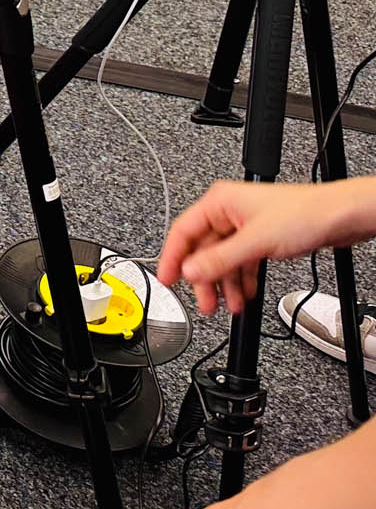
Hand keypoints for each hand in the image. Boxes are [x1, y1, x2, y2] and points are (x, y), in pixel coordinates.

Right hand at [158, 178, 374, 314]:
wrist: (341, 217)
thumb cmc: (305, 215)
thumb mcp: (256, 242)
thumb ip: (220, 259)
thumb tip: (190, 272)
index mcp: (219, 202)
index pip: (184, 232)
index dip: (173, 258)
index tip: (168, 280)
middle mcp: (228, 212)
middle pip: (204, 250)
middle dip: (205, 279)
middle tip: (206, 303)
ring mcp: (245, 226)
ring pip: (224, 260)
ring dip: (226, 284)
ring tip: (229, 306)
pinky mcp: (261, 238)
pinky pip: (242, 262)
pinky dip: (242, 280)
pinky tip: (244, 295)